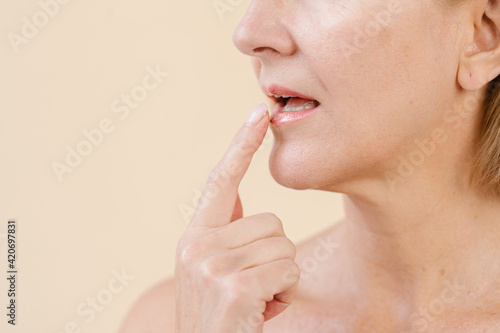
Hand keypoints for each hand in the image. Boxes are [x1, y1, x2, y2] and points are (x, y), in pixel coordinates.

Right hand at [175, 103, 299, 332]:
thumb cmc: (220, 314)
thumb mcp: (212, 271)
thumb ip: (226, 235)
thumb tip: (242, 202)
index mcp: (194, 236)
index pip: (221, 180)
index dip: (241, 145)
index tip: (259, 114)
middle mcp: (197, 245)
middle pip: (273, 222)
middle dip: (275, 256)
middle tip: (254, 286)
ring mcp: (213, 265)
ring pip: (284, 246)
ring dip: (281, 276)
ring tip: (256, 299)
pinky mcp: (235, 287)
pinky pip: (288, 270)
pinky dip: (285, 293)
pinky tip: (262, 312)